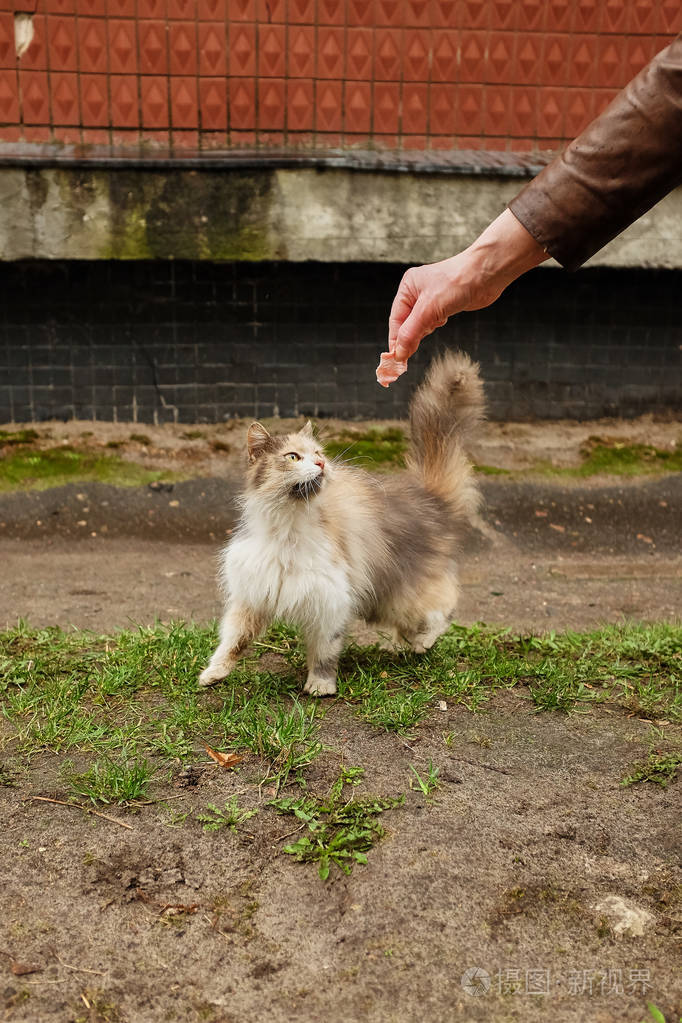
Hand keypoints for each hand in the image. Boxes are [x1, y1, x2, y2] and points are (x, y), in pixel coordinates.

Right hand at [387, 208, 548, 363]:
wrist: (486, 275)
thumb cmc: (457, 282)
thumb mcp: (429, 309)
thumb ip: (411, 332)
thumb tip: (399, 353)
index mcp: (408, 288)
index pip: (396, 320)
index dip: (395, 341)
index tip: (395, 361)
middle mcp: (417, 293)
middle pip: (406, 324)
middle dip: (410, 338)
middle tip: (407, 359)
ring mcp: (430, 300)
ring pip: (420, 325)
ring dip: (424, 331)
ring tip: (435, 323)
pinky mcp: (443, 306)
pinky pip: (432, 322)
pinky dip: (435, 326)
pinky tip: (443, 320)